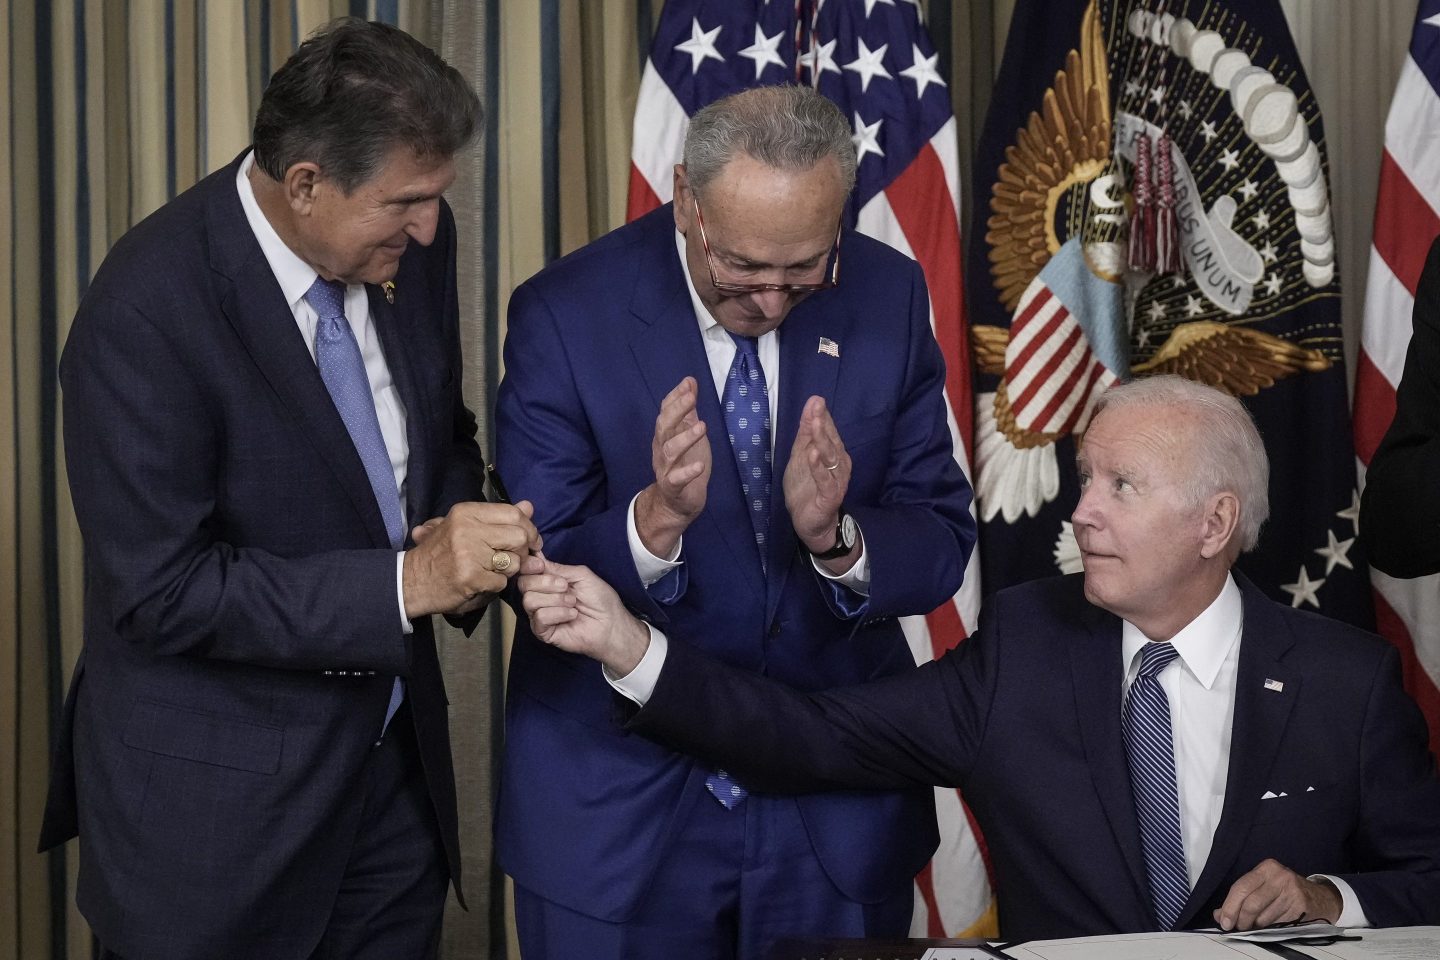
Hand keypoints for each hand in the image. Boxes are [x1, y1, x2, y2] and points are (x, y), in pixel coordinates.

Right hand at [403, 500, 541, 617]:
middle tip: (515, 559)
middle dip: (524, 551)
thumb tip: (529, 506)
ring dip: (509, 571)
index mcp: (466, 512)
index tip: (531, 540)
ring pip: (514, 561)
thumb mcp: (464, 526)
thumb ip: (498, 517)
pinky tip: (481, 583)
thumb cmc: (440, 553)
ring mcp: (469, 554)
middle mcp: (468, 529)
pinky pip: (502, 582)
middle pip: (520, 536)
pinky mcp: (471, 578)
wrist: (411, 581)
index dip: (529, 528)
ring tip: (492, 571)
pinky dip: (495, 586)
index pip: (514, 514)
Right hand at [517, 557, 650, 675]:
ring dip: (555, 599)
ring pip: (529, 601)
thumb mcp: (581, 575)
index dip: (529, 566)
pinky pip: (539, 617)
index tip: (541, 565)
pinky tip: (572, 615)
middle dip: (545, 583)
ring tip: (573, 603)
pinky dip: (558, 613)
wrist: (611, 623)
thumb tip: (536, 557)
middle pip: (523, 584)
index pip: (526, 571)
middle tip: (566, 587)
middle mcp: (540, 597)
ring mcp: (540, 615)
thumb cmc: (600, 599)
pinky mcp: (543, 631)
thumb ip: (558, 568)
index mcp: (548, 582)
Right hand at [635, 377, 710, 556]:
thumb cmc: (685, 465)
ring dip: (685, 438)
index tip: (689, 383)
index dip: (675, 397)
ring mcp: (666, 469)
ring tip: (702, 426)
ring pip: (669, 451)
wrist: (676, 504)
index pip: (666, 412)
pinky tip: (699, 466)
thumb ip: (688, 412)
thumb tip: (690, 382)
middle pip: (664, 427)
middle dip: (676, 411)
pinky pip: (677, 479)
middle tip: (691, 398)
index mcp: (665, 436)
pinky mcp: (673, 488)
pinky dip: (688, 473)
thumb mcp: (688, 435)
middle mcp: (661, 449)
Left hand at [783, 396, 853, 560]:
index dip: (822, 416)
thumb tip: (813, 403)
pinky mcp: (830, 496)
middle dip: (823, 424)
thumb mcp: (800, 456)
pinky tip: (813, 455)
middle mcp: (839, 465)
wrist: (809, 523)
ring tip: (814, 425)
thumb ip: (805, 433)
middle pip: (831, 441)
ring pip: (830, 458)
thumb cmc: (806, 488)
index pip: (829, 431)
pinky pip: (825, 480)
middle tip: (816, 407)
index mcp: (833, 453)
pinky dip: (819, 468)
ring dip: (822, 440)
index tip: (815, 400)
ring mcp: (836, 480)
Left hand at [1214, 859, 1343, 930]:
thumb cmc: (1285, 891)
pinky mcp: (1300, 908)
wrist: (1320, 898)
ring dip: (1254, 926)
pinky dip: (1268, 929)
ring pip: (1263, 917)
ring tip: (1254, 925)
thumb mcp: (1263, 886)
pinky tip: (1268, 926)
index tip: (1223, 920)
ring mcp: (1292, 893)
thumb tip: (1219, 914)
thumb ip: (1241, 898)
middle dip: (1240, 919)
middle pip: (1251, 904)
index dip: (1229, 906)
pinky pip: (1276, 924)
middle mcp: (1280, 877)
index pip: (1241, 888)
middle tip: (1237, 927)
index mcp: (1267, 868)